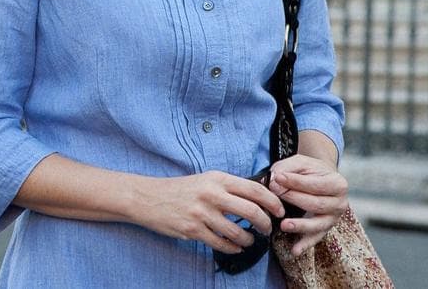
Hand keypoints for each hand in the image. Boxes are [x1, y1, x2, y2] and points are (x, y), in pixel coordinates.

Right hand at [131, 171, 285, 254]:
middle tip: (268, 229)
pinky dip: (233, 247)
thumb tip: (257, 197)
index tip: (279, 210)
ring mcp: (202, 213)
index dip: (272, 202)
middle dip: (265, 223)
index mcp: (217, 179)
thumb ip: (229, 187)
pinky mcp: (193, 229)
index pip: (254, 190)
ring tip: (250, 240)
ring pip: (237, 231)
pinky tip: (235, 247)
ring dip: (248, 239)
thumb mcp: (206, 180)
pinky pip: (221, 243)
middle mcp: (211, 194)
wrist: (148, 197)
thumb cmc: (180, 189)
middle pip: (251, 211)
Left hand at [268, 155, 348, 255]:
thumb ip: (288, 169)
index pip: (316, 185)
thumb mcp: (301, 163)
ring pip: (317, 224)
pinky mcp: (324, 229)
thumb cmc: (310, 171)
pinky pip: (315, 238)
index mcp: (338, 183)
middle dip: (294, 199)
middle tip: (275, 194)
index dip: (295, 182)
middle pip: (316, 204)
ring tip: (284, 225)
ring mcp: (333, 218)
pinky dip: (305, 245)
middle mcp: (340, 203)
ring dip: (300, 225)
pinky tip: (295, 250)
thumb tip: (275, 182)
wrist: (322, 180)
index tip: (277, 178)